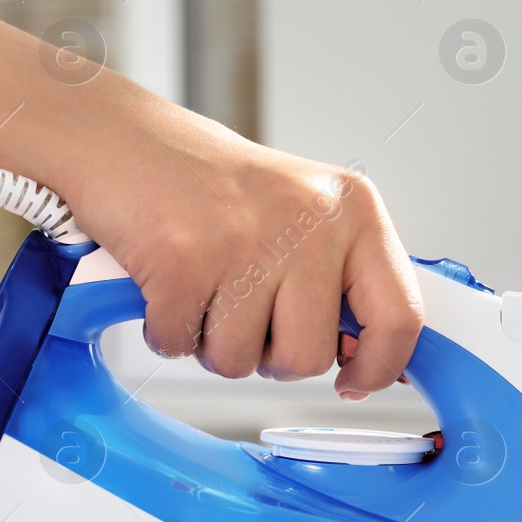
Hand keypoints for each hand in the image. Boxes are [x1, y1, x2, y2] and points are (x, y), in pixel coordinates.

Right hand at [50, 93, 423, 398]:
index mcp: (352, 209)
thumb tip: (369, 357)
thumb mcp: (301, 214)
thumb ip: (340, 278)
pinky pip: (179, 345)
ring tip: (201, 286)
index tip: (354, 381)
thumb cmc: (209, 185)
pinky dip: (164, 328)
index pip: (400, 314)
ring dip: (210, 342)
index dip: (378, 367)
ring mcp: (245, 239)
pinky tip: (164, 281)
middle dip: (269, 356)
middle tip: (242, 308)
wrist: (121, 139)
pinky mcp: (182, 260)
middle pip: (309, 357)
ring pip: (241, 362)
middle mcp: (308, 220)